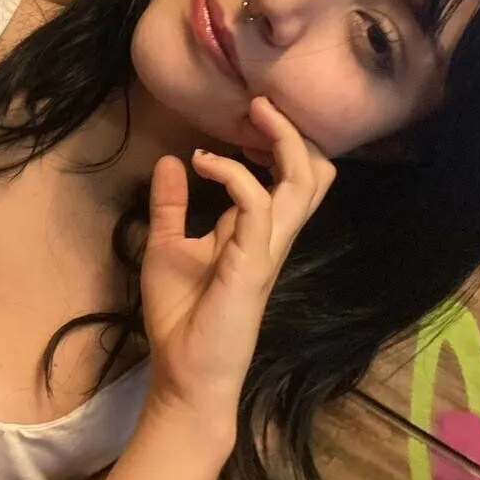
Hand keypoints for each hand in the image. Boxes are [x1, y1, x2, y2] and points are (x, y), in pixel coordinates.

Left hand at [140, 97, 335, 422]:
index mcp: (258, 233)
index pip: (288, 178)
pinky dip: (231, 175)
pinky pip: (256, 204)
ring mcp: (267, 250)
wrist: (185, 376)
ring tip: (253, 113)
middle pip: (314, 174)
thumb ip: (170, 206)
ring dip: (280, 140)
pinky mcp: (252, 264)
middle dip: (294, 132)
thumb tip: (172, 160)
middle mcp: (272, 237)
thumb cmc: (181, 319)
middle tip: (261, 103)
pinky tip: (203, 165)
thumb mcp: (166, 247)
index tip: (242, 116)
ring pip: (302, 183)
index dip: (276, 141)